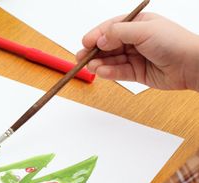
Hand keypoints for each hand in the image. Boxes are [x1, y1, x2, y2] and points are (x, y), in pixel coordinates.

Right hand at [76, 13, 198, 90]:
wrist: (192, 65)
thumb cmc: (175, 42)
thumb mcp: (144, 31)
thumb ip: (118, 33)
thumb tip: (100, 39)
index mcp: (138, 24)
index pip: (111, 29)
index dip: (96, 35)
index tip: (85, 42)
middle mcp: (136, 40)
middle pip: (108, 46)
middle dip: (94, 52)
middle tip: (81, 58)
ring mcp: (136, 57)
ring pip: (111, 60)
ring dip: (100, 63)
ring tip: (92, 67)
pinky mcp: (137, 73)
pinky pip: (118, 72)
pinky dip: (109, 72)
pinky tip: (102, 72)